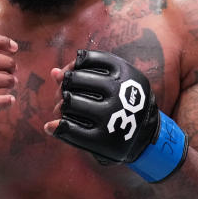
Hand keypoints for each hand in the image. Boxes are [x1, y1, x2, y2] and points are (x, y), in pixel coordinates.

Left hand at [45, 49, 187, 181]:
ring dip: (59, 106)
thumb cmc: (122, 103)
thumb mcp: (114, 83)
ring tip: (62, 110)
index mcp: (125, 72)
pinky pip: (69, 129)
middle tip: (64, 94)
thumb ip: (84, 74)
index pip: (84, 59)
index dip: (72, 66)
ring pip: (70, 102)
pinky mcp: (103, 139)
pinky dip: (56, 126)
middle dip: (64, 86)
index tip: (73, 74)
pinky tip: (51, 126)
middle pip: (73, 80)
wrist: (146, 136)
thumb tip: (54, 73)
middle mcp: (120, 92)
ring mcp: (111, 116)